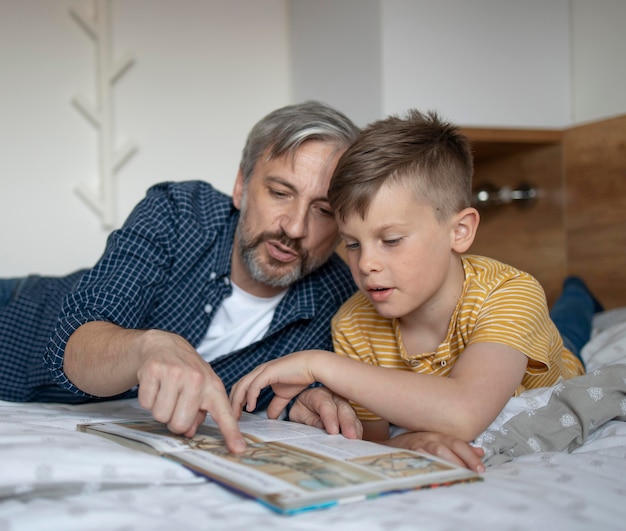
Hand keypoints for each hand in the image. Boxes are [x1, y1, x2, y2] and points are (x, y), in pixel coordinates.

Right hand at [136, 330, 245, 453]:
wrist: (165, 346)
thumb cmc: (187, 373)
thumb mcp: (202, 390)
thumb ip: (200, 415)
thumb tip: (188, 432)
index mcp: (213, 388)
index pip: (224, 414)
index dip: (231, 433)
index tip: (239, 450)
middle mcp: (197, 379)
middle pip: (179, 425)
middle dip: (174, 420)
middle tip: (176, 404)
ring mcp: (175, 373)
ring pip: (161, 416)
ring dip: (160, 409)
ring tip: (167, 392)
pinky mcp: (154, 370)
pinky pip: (146, 404)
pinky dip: (148, 399)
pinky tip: (156, 385)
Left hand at [230, 350, 328, 418]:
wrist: (312, 366)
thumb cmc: (299, 377)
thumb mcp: (283, 396)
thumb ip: (275, 406)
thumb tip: (270, 418)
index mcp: (260, 375)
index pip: (242, 387)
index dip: (236, 401)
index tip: (234, 415)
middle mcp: (258, 371)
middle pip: (238, 386)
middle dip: (232, 402)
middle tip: (230, 418)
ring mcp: (262, 370)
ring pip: (243, 386)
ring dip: (237, 401)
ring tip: (236, 415)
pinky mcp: (269, 372)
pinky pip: (254, 385)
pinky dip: (250, 397)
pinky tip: (250, 408)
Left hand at [289, 387, 362, 438]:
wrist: (304, 400)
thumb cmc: (301, 407)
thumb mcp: (299, 413)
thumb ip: (310, 420)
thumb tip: (321, 430)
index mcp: (319, 394)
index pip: (325, 405)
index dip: (330, 418)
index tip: (333, 431)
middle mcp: (335, 396)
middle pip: (344, 408)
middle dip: (348, 423)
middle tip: (350, 437)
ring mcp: (344, 403)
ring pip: (352, 414)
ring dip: (355, 427)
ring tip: (356, 440)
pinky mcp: (349, 413)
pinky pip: (355, 420)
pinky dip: (357, 430)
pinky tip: (357, 439)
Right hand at [385, 431, 484, 472]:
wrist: (388, 447)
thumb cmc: (415, 445)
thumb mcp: (437, 442)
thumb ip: (459, 448)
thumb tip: (480, 452)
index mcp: (438, 435)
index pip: (458, 443)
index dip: (470, 455)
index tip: (481, 469)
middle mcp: (429, 438)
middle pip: (449, 447)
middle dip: (463, 460)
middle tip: (473, 474)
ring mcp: (417, 446)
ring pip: (436, 453)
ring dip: (449, 464)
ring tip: (459, 475)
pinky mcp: (407, 454)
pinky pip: (421, 461)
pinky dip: (431, 467)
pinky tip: (438, 475)